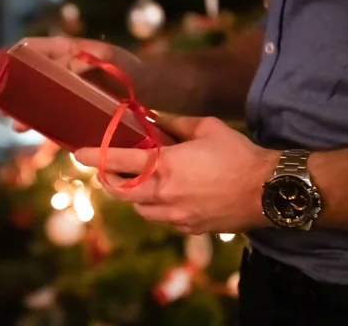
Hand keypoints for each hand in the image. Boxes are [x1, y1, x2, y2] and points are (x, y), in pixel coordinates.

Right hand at [8, 36, 141, 132]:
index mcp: (73, 51)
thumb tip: (67, 67)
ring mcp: (76, 88)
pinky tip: (46, 137)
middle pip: (35, 78)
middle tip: (5, 110)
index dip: (15, 57)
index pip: (36, 48)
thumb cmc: (137, 72)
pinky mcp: (85, 106)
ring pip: (45, 99)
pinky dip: (51, 125)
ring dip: (31, 113)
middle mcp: (70, 68)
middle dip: (18, 93)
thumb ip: (89, 62)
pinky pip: (62, 115)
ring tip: (19, 127)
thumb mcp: (113, 63)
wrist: (160, 92)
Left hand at [75, 116, 277, 233]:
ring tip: (140, 182)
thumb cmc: (238, 155)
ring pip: (138, 209)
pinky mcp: (188, 228)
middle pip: (120, 192)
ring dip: (132, 196)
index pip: (118, 162)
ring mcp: (175, 215)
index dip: (94, 157)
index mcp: (165, 166)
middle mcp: (163, 194)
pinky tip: (166, 196)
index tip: (78, 153)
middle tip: (109, 169)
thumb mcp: (207, 128)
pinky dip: (155, 208)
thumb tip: (154, 119)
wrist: (269, 191)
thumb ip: (175, 124)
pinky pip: (160, 219)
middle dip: (109, 180)